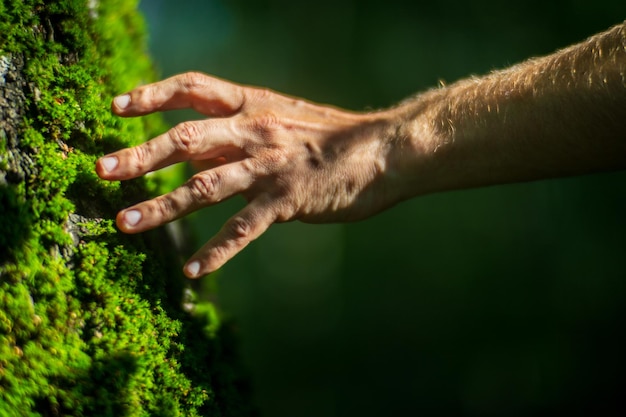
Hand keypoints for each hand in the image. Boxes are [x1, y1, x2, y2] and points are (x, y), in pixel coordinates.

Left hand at [96, 72, 401, 276]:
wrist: (384, 151)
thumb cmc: (332, 137)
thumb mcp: (282, 121)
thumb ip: (236, 137)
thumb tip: (193, 161)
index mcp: (253, 105)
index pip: (193, 88)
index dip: (152, 94)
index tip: (116, 105)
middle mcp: (256, 131)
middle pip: (185, 140)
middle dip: (139, 156)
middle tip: (101, 169)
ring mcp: (269, 166)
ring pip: (204, 188)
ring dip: (161, 207)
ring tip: (125, 224)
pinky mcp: (287, 201)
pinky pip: (243, 229)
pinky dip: (217, 252)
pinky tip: (194, 272)